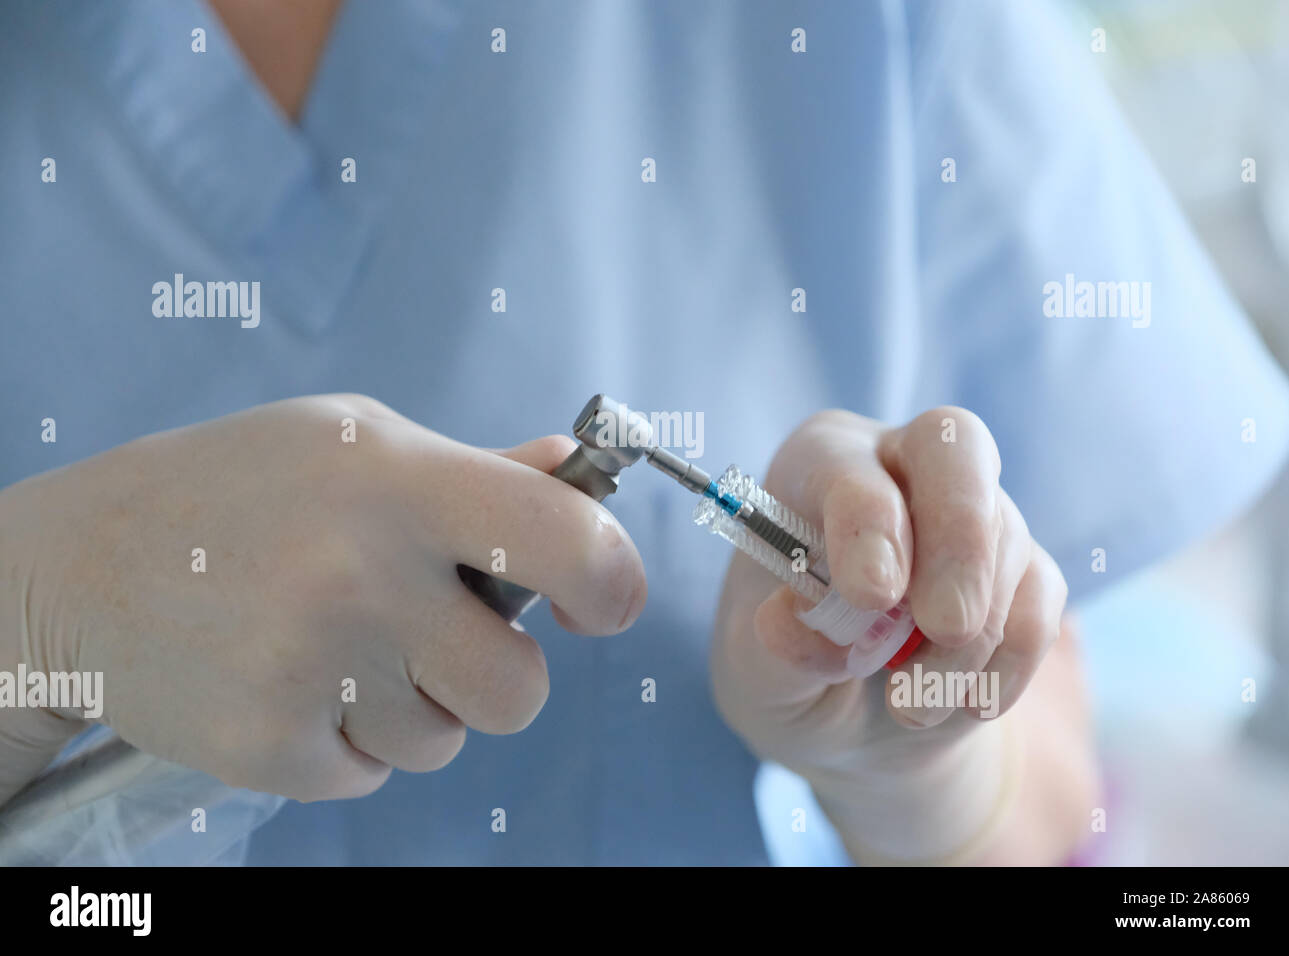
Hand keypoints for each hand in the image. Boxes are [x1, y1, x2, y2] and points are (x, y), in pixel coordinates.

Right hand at [0, 395, 645, 803]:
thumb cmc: (239, 489)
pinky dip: (346, 740)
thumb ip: (479, 471)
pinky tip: (290, 677)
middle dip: (494, 675)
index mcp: (402, 481)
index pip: (570, 545)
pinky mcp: (267, 744)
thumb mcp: (356, 443)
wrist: (82, 567)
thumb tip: (579, 476)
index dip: (613, 585)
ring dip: (412, 707)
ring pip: (445, 740)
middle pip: (518, 691)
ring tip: (335, 642)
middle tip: (432, 634)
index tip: (599, 603)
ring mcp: (311, 667)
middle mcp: (363, 574)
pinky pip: (371, 774)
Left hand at [710, 408, 1067, 859]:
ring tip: (908, 705)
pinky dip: (1007, 665)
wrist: (846, 719)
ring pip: (1005, 539)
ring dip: (966, 643)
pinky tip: (962, 703)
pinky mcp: (1021, 568)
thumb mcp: (760, 672)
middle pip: (955, 449)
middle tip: (945, 629)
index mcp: (817, 466)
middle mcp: (899, 466)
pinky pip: (1041, 600)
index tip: (871, 595)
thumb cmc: (788, 672)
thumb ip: (780, 645)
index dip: (866, 523)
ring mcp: (970, 509)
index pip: (849, 465)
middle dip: (958, 543)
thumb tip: (795, 617)